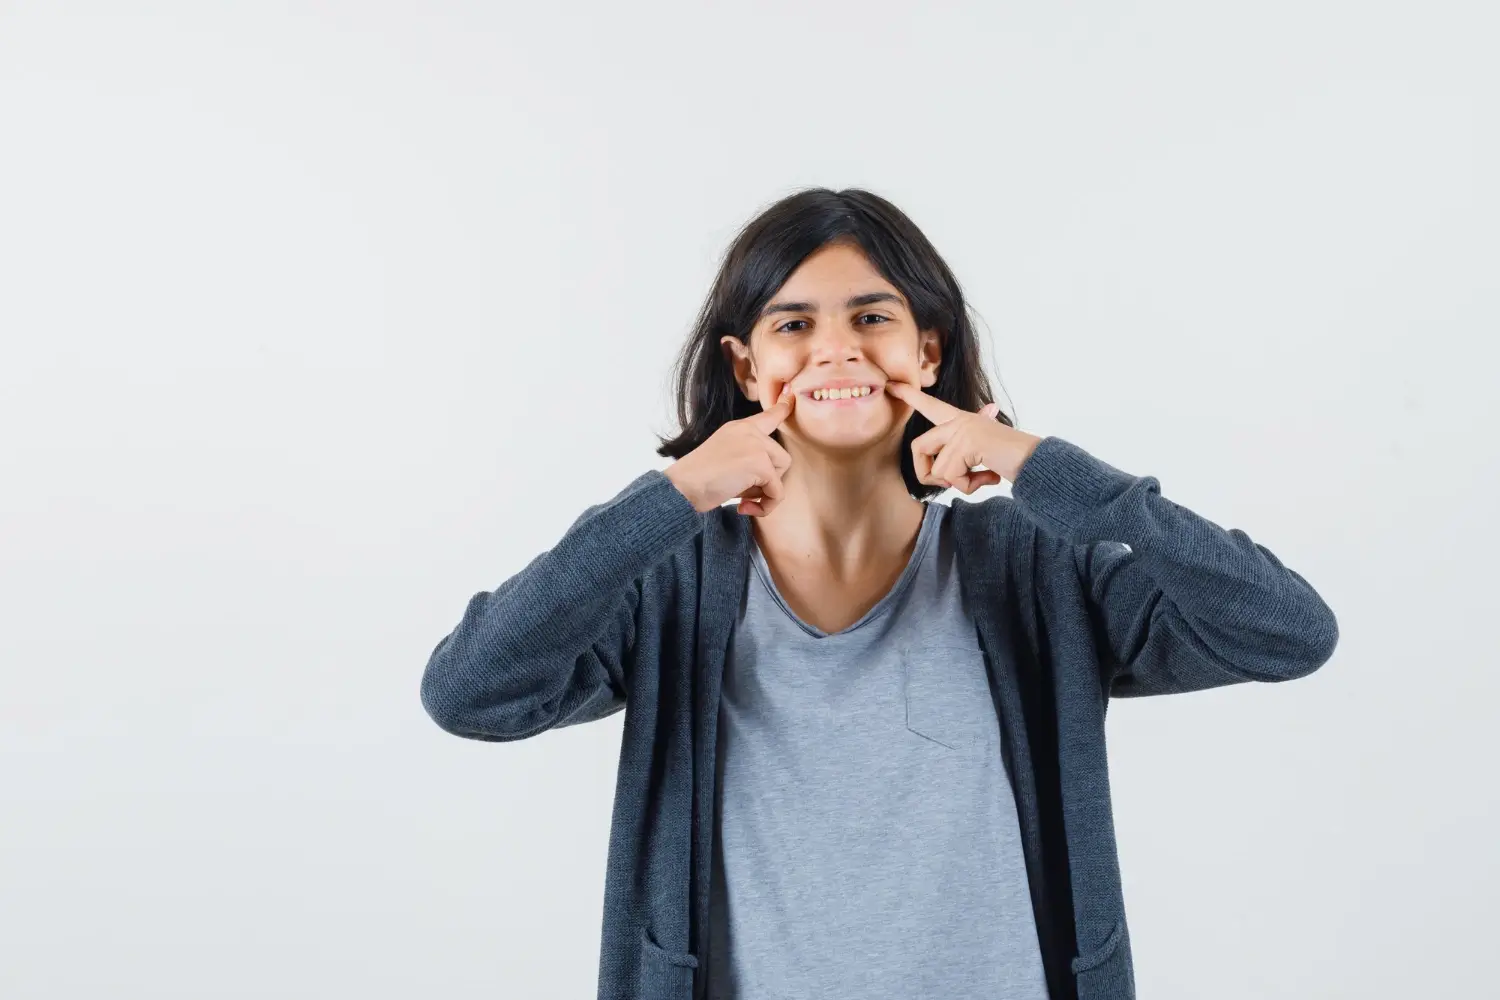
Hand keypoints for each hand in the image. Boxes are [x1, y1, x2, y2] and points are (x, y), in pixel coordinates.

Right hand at [664, 389, 794, 515]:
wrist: (683, 486)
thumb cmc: (697, 479)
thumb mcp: (724, 456)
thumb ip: (747, 455)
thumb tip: (769, 477)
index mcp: (739, 427)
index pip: (768, 415)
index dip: (782, 409)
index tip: (791, 397)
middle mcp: (750, 432)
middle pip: (781, 457)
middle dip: (767, 479)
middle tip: (741, 489)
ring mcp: (757, 446)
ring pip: (782, 473)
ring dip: (765, 491)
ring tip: (741, 496)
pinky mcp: (760, 464)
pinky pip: (777, 493)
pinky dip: (765, 506)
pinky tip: (743, 507)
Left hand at [885, 381, 1042, 493]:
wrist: (1036, 461)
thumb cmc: (1013, 460)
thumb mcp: (982, 456)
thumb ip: (964, 457)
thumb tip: (945, 476)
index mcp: (962, 420)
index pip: (931, 406)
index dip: (910, 396)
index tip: (891, 385)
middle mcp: (959, 420)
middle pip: (918, 447)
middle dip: (928, 474)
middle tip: (953, 482)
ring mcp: (963, 429)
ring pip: (936, 469)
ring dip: (958, 484)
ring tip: (983, 476)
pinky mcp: (967, 443)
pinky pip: (951, 476)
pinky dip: (968, 486)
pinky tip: (990, 476)